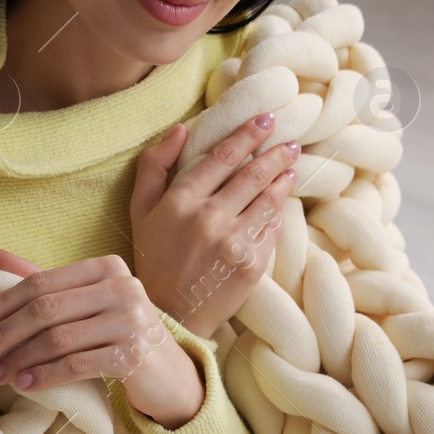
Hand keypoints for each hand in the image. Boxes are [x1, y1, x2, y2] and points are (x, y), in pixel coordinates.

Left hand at [0, 247, 206, 428]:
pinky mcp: (134, 355)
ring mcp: (131, 320)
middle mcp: (123, 287)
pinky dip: (44, 376)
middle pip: (46, 309)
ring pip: (58, 339)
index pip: (41, 282)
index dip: (1, 302)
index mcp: (107, 267)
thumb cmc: (118, 335)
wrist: (170, 376)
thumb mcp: (82, 303)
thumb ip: (41, 281)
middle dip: (3, 334)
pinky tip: (24, 385)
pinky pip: (77, 365)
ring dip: (19, 359)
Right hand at [130, 113, 300, 338]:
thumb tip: (181, 129)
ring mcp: (233, 241)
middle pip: (252, 174)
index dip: (247, 135)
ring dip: (284, 177)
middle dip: (275, 152)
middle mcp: (209, 217)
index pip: (223, 157)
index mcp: (181, 201)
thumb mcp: (141, 210)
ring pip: (268, 198)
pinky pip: (271, 228)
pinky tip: (282, 200)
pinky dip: (278, 211)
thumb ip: (154, 166)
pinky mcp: (252, 264)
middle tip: (290, 140)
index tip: (264, 120)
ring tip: (292, 164)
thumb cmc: (155, 258)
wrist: (171, 313)